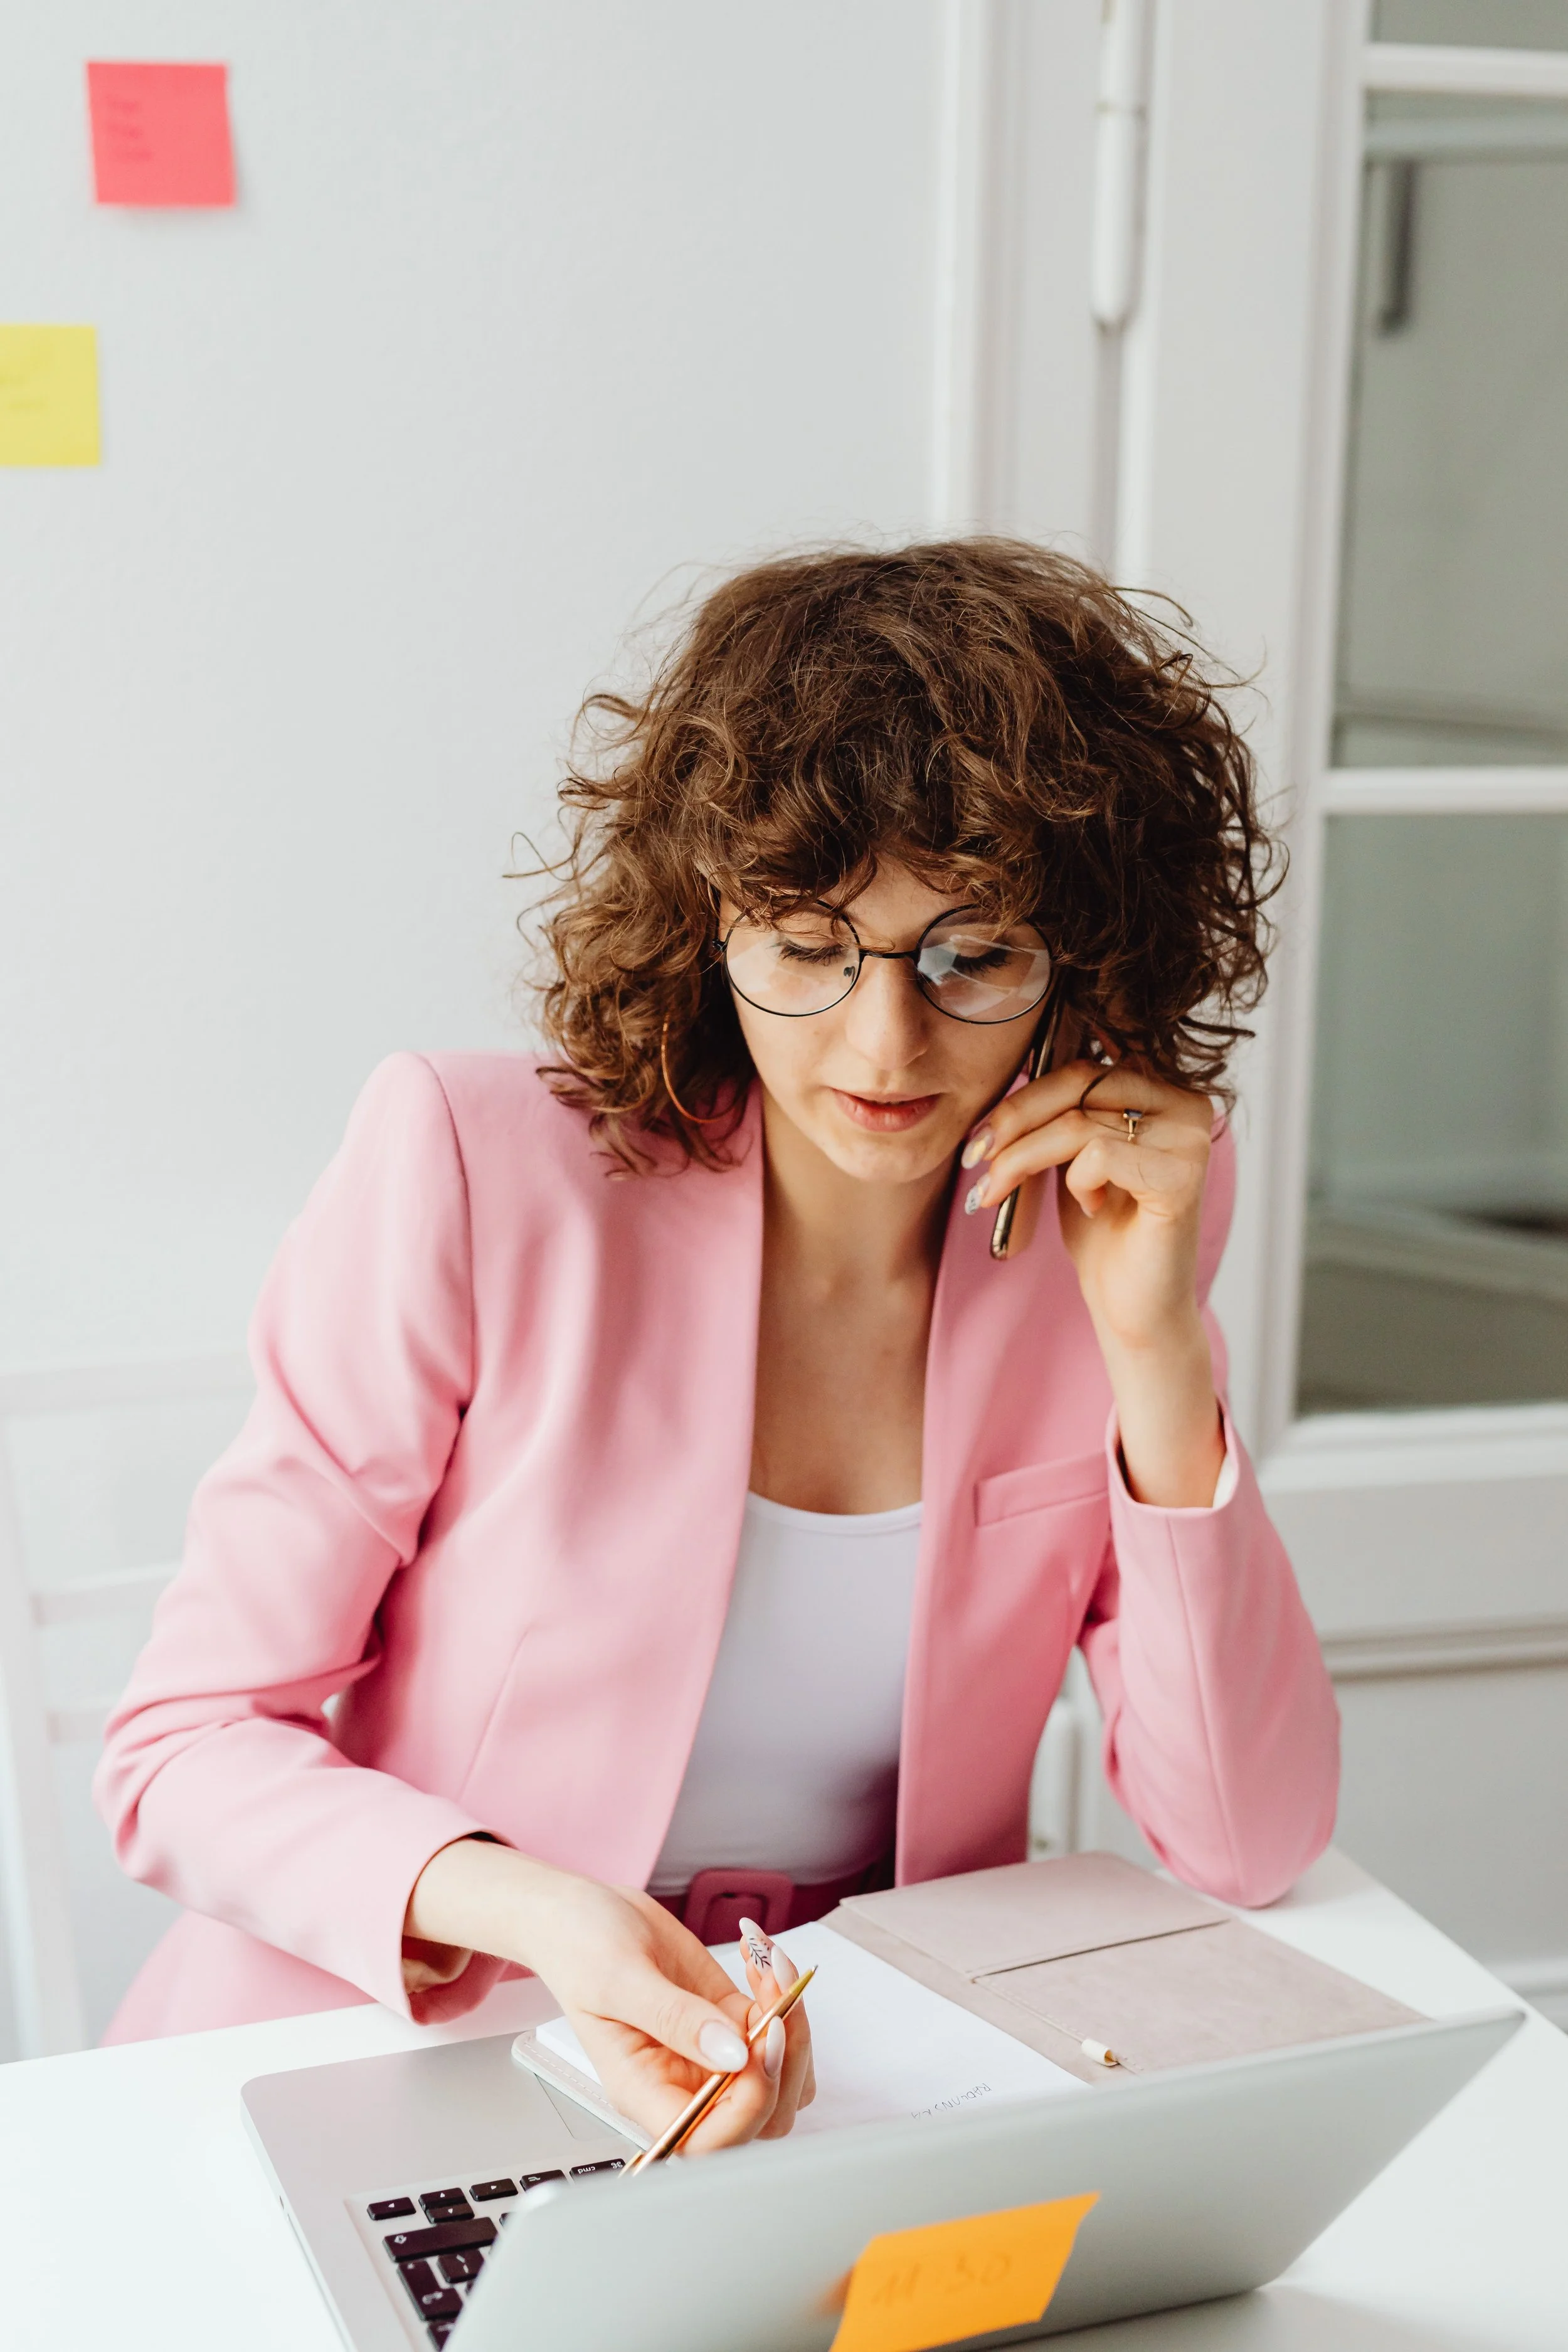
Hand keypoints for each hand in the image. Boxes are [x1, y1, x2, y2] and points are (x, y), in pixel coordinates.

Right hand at [405, 1841, 813, 2149]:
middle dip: (785, 2060)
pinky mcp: (727, 2019)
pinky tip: (761, 1956)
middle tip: (773, 2000)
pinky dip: (784, 1995)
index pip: (707, 2141)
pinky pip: (776, 2028)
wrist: (582, 1912)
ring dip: (792, 2023)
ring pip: (781, 2076)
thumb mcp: (616, 1977)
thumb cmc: (579, 1946)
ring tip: (769, 1965)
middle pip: (761, 2117)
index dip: (747, 2110)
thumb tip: (733, 2056)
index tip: (757, 2048)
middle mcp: (681, 2083)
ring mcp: (710, 2053)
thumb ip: (673, 2018)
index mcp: (644, 2090)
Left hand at [961, 1060, 1224, 1506]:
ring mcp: (1190, 1137)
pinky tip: (1088, 1208)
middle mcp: (1187, 1103)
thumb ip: (1059, 1112)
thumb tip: (1003, 1077)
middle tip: (975, 1160)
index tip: (979, 1136)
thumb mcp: (1070, 1157)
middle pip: (1080, 1081)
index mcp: (1163, 1088)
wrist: (1134, 1308)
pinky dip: (1076, 1182)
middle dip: (1013, 1121)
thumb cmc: (1104, 1233)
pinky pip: (1098, 1154)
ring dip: (1020, 1158)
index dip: (1023, 1095)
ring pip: (1077, 1122)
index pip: (1083, 1065)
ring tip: (996, 1192)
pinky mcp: (1183, 1175)